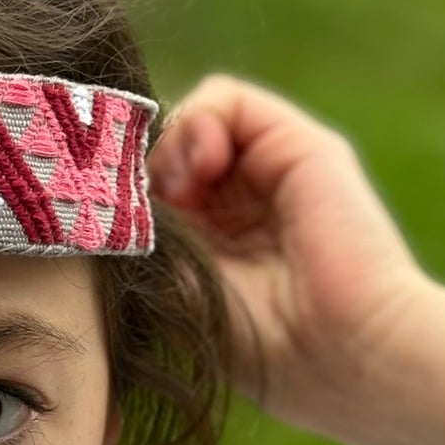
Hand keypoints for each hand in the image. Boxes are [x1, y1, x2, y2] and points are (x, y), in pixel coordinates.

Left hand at [148, 73, 424, 430]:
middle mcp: (237, 203)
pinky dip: (197, 119)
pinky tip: (200, 169)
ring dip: (167, 147)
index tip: (114, 222)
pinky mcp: (298, 143)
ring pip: (186, 120)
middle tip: (148, 211)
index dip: (119, 192)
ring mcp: (267, 171)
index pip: (145, 189)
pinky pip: (224, 97)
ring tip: (182, 190)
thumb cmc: (254, 340)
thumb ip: (143, 230)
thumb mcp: (176, 286)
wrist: (339, 348)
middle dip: (139, 170)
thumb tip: (105, 183)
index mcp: (209, 244)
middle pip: (160, 150)